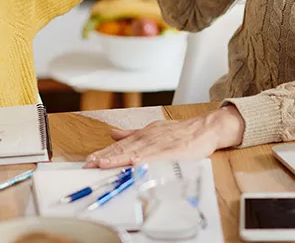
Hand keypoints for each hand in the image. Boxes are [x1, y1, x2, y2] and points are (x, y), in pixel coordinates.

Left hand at [83, 106, 245, 168]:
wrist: (205, 128)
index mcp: (144, 135)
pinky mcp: (173, 150)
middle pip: (124, 148)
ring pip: (136, 151)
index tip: (89, 161)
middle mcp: (149, 138)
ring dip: (119, 158)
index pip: (120, 146)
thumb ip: (132, 134)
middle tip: (89, 165)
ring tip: (103, 164)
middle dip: (106, 157)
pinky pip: (156, 156)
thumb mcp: (154, 130)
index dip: (104, 153)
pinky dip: (144, 159)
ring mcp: (160, 143)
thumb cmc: (181, 133)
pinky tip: (133, 162)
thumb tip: (113, 134)